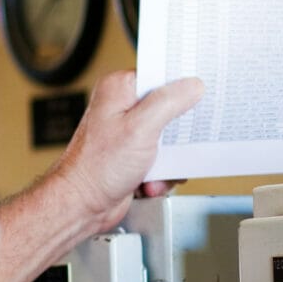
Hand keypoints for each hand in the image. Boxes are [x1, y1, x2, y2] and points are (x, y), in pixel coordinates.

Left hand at [50, 70, 202, 232]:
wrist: (82, 206)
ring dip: (169, 160)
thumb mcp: (140, 128)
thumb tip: (193, 85)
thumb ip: (169, 102)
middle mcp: (124, 107)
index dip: (183, 86)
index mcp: (120, 89)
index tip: (201, 96)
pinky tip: (148, 181)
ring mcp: (130, 131)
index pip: (161, 75)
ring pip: (171, 138)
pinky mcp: (136, 153)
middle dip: (177, 135)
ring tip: (154, 169)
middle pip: (171, 108)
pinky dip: (162, 174)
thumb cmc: (96, 168)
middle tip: (176, 143)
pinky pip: (165, 158)